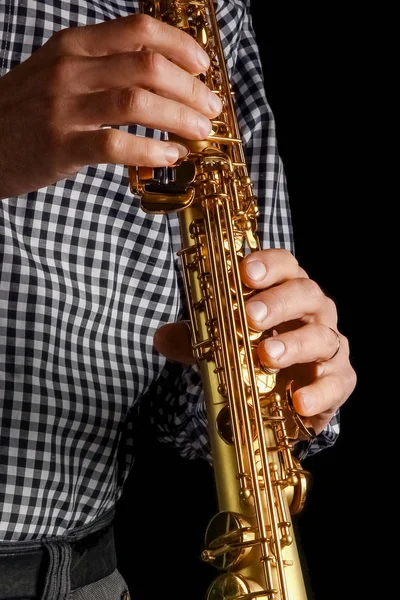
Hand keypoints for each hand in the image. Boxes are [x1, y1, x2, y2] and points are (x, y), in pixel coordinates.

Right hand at [0, 14, 220, 198]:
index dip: (180, 47)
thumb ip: (100, 67)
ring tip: (199, 132)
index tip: (203, 67)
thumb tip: (156, 75)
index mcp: (73, 46)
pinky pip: (116, 145)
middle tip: (210, 108)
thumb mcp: (57, 72)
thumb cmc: (24, 112)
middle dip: (191, 89)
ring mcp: (63, 108)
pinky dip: (151, 150)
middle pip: (148, 66)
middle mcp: (69, 69)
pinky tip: (170, 155)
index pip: (139, 31)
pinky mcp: (60, 146)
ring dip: (179, 117)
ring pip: (138, 102)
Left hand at [154, 248, 356, 436]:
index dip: (268, 264)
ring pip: (322, 337)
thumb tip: (161, 337)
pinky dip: (319, 392)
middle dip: (278, 302)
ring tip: (267, 356)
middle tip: (249, 316)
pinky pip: (336, 383)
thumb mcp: (222, 343)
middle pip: (306, 294)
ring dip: (294, 345)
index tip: (245, 272)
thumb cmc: (256, 355)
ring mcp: (329, 345)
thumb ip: (195, 339)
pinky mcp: (339, 380)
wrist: (284, 395)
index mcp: (286, 291)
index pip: (285, 265)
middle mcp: (313, 313)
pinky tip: (298, 401)